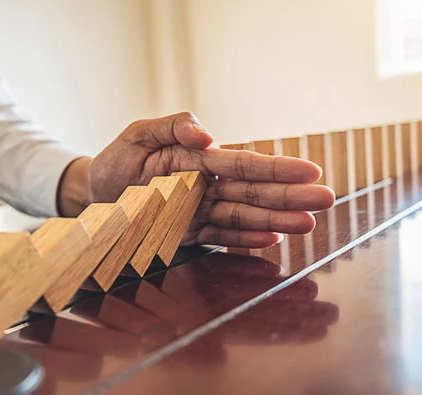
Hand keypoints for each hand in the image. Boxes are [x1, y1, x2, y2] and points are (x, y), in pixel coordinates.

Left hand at [57, 112, 334, 247]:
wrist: (94, 194)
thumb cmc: (118, 160)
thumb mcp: (139, 134)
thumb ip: (174, 125)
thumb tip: (210, 135)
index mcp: (199, 159)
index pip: (243, 164)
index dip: (276, 169)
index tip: (310, 171)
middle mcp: (206, 186)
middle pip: (252, 192)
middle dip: (290, 196)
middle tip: (327, 199)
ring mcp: (200, 211)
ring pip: (243, 216)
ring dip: (276, 221)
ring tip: (308, 224)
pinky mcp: (189, 234)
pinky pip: (220, 238)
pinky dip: (245, 241)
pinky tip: (271, 240)